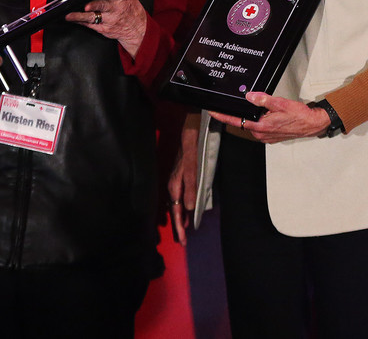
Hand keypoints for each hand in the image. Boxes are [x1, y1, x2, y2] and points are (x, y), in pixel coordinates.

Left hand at [65, 0, 147, 57]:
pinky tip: (72, 18)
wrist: (137, 29)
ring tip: (69, 15)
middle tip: (87, 5)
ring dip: (80, 16)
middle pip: (104, 6)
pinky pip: (89, 25)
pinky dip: (79, 21)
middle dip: (95, 5)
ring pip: (93, 17)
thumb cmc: (131, 10)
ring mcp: (109, 21)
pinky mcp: (103, 29)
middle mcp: (115, 10)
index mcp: (123, 0)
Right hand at [168, 114, 200, 244]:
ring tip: (184, 230)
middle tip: (183, 242)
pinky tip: (187, 209)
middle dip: (178, 225)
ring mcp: (178, 178)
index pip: (177, 208)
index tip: (184, 238)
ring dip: (180, 217)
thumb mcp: (193, 163)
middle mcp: (174, 181)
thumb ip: (191, 184)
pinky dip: (183, 205)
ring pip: (177, 202)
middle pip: (175, 208)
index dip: (179, 224)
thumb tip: (189, 208)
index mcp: (176, 181)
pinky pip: (180, 195)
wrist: (191, 125)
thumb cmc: (192, 143)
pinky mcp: (182, 174)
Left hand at [210, 92, 329, 143]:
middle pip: (243, 122)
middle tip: (244, 102)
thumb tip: (250, 96)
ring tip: (263, 108)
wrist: (311, 124)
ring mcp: (266, 137)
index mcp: (261, 127)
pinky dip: (260, 120)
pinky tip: (267, 113)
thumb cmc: (299, 116)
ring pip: (252, 124)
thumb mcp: (280, 103)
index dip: (222, 116)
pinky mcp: (271, 137)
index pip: (236, 121)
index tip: (212, 112)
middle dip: (242, 113)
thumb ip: (263, 99)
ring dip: (253, 116)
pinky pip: (260, 127)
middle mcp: (261, 134)